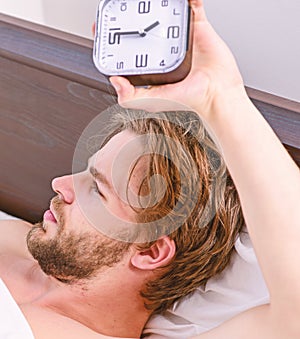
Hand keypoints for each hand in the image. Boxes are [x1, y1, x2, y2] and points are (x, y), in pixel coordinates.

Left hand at [109, 0, 244, 119]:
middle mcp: (164, 48)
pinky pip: (191, 5)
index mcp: (152, 63)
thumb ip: (130, 97)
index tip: (100, 26)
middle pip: (143, 24)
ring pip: (165, 12)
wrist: (216, 93)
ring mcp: (180, 36)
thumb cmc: (190, 99)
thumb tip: (114, 80)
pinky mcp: (197, 27)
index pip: (128, 45)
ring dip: (158, 3)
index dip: (113, 35)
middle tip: (122, 5)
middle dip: (132, 13)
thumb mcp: (153, 101)